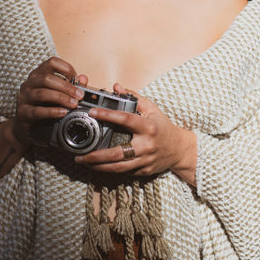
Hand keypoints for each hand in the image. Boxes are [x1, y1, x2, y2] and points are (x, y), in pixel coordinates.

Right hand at [11, 57, 87, 145]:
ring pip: (42, 93)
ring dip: (61, 98)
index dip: (66, 68)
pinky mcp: (23, 113)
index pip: (52, 62)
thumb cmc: (44, 107)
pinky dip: (52, 111)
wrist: (28, 128)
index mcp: (38, 75)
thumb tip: (83, 78)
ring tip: (73, 104)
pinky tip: (63, 112)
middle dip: (66, 87)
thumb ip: (72, 86)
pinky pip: (37, 111)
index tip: (77, 79)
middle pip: (47, 79)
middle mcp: (29, 84)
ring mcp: (24, 98)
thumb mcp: (59, 94)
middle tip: (79, 96)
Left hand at [74, 84, 196, 185]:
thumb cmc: (164, 127)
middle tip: (80, 155)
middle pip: (116, 154)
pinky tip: (98, 167)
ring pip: (118, 168)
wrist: (180, 150)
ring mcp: (145, 161)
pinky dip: (109, 170)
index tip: (93, 112)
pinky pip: (124, 172)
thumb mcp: (152, 109)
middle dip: (96, 156)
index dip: (108, 115)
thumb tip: (117, 87)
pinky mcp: (144, 171)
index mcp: (148, 128)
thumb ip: (134, 97)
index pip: (126, 119)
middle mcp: (146, 146)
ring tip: (84, 162)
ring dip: (98, 166)